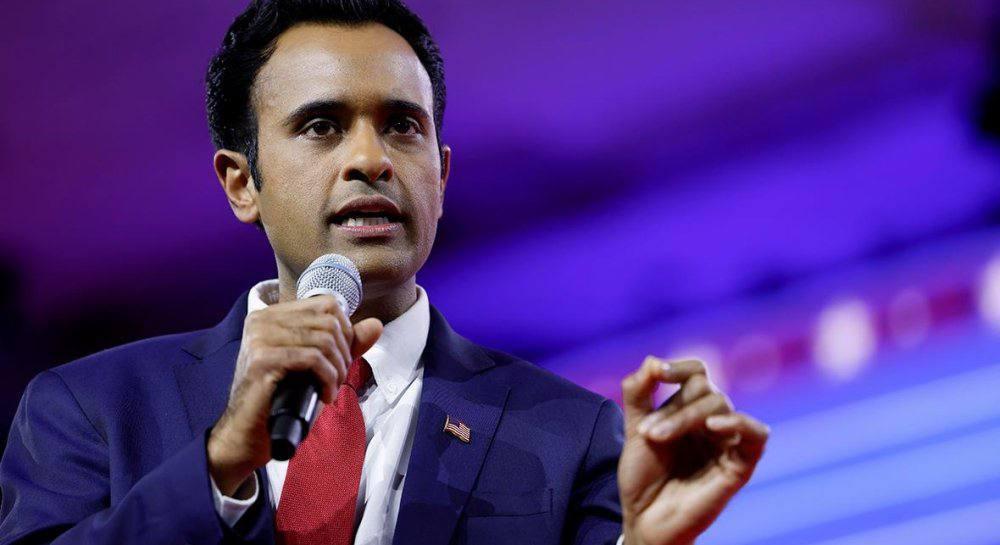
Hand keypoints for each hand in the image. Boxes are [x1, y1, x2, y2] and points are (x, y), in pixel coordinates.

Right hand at [207, 295, 382, 495]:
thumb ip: (344, 344)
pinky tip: (325, 395)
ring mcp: (260, 337)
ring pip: (324, 340)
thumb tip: (376, 325)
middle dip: (344, 353)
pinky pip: (313, 358)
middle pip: (329, 321)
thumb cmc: (281, 400)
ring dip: (337, 369)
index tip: (340, 359)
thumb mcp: (317, 366)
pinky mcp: (262, 359)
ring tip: (332, 389)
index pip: (326, 304)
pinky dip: (328, 378)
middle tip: (337, 380)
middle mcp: (262, 319)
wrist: (247, 434)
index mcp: (272, 314)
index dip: (345, 331)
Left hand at [618, 357, 768, 544]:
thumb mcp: (633, 428)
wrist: (643, 518)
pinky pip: (757, 435)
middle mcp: (711, 421)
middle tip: (649, 434)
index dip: (679, 368)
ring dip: (686, 417)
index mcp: (689, 409)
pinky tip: (715, 426)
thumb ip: (638, 392)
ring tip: (658, 438)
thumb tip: (652, 360)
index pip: (697, 373)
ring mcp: (727, 442)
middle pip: (705, 390)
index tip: (658, 374)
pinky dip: (739, 423)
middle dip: (673, 408)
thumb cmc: (642, 475)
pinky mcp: (740, 465)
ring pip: (721, 406)